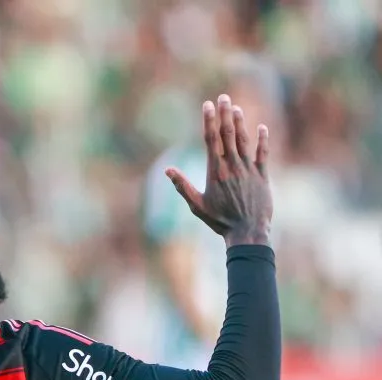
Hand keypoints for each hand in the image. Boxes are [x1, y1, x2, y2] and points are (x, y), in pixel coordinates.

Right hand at [166, 94, 271, 246]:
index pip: (211, 139)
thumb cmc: (220, 220)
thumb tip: (167, 170)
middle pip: (228, 134)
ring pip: (244, 140)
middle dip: (224, 114)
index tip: (207, 105)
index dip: (209, 120)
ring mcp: (249, 169)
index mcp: (215, 171)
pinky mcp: (262, 176)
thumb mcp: (197, 205)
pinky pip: (263, 154)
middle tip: (223, 97)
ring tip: (236, 108)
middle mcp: (232, 166)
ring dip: (240, 123)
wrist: (248, 231)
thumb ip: (182, 186)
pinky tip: (261, 128)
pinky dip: (262, 140)